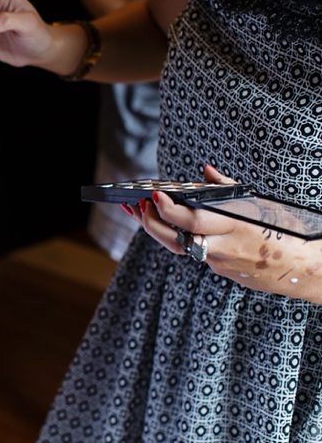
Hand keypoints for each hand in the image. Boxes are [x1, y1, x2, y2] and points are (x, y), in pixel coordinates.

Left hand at [123, 164, 321, 301]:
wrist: (309, 269)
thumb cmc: (288, 231)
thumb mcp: (261, 204)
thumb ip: (228, 188)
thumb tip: (206, 171)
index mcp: (235, 226)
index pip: (193, 220)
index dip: (169, 209)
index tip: (154, 194)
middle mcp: (224, 248)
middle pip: (176, 240)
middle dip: (151, 223)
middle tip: (137, 205)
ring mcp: (221, 264)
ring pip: (182, 247)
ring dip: (159, 230)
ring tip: (142, 213)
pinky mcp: (223, 272)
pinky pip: (198, 253)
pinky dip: (183, 238)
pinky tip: (172, 225)